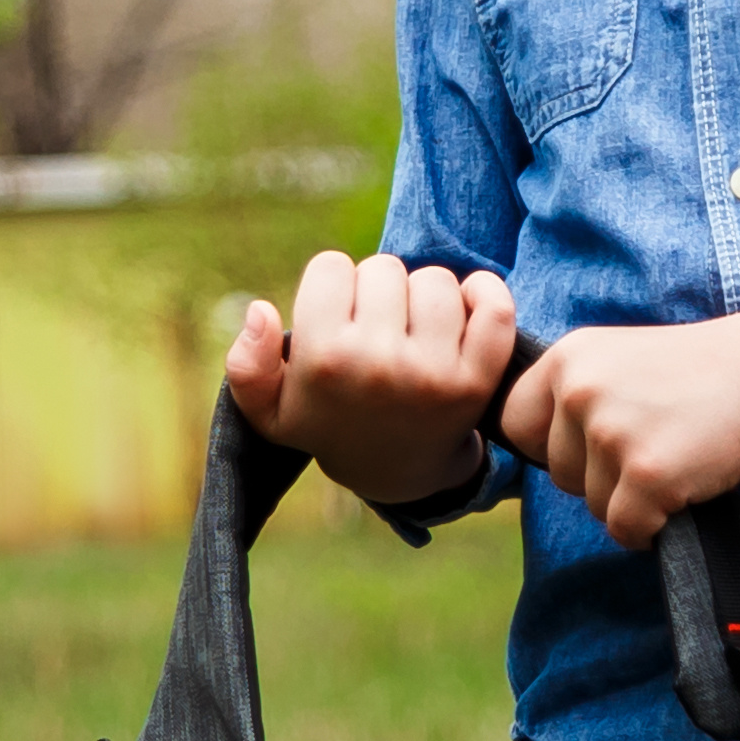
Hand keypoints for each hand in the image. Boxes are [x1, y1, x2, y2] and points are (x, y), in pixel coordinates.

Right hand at [227, 251, 518, 509]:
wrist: (397, 473)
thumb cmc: (330, 425)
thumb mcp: (271, 411)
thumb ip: (246, 366)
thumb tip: (260, 310)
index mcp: (324, 361)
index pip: (331, 267)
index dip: (334, 286)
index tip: (339, 316)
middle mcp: (377, 364)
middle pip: (383, 268)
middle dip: (379, 289)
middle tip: (378, 326)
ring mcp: (431, 372)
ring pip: (435, 280)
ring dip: (426, 295)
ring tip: (413, 328)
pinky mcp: (477, 379)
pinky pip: (493, 305)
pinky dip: (483, 294)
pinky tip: (463, 308)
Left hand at [497, 306, 739, 546]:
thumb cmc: (697, 375)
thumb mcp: (617, 362)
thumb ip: (573, 396)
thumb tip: (536, 456)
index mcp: (566, 358)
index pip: (516, 425)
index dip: (551, 447)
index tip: (593, 447)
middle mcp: (579, 391)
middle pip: (557, 473)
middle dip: (599, 477)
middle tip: (652, 447)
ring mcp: (611, 432)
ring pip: (592, 505)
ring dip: (630, 500)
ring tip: (674, 459)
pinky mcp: (646, 473)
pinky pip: (625, 529)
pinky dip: (651, 528)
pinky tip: (681, 494)